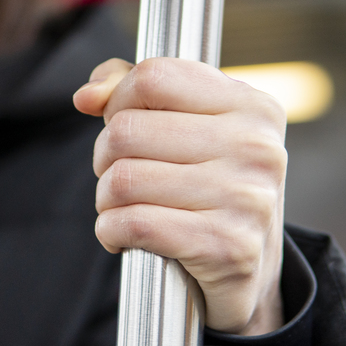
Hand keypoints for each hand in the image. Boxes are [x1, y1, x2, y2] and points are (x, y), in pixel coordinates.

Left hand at [73, 57, 286, 334]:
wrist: (251, 268)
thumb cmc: (210, 185)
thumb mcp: (188, 126)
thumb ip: (134, 92)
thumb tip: (88, 95)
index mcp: (253, 105)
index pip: (154, 77)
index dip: (120, 100)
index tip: (124, 123)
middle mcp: (257, 147)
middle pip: (127, 130)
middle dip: (105, 156)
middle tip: (121, 175)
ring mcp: (246, 198)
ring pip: (124, 179)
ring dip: (106, 198)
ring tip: (123, 206)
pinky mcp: (227, 247)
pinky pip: (135, 224)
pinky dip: (111, 230)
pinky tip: (122, 234)